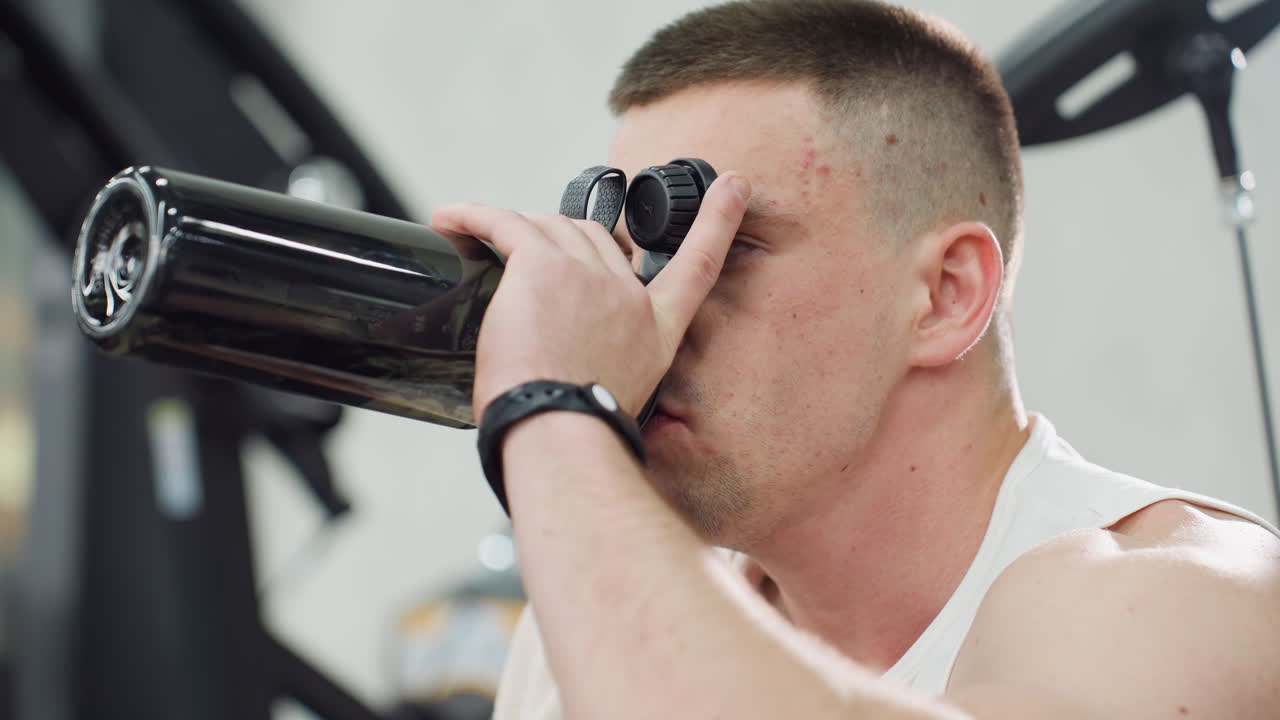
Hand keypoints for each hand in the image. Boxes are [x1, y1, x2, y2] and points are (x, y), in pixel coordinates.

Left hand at [430, 173, 750, 420]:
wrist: (563, 432)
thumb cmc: (577, 430)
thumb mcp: (618, 399)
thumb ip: (605, 369)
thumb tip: (571, 374)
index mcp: (656, 327)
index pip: (697, 264)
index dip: (717, 221)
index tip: (733, 186)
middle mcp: (627, 293)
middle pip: (595, 238)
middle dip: (561, 241)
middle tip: (521, 262)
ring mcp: (587, 274)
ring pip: (547, 227)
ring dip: (509, 227)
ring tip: (470, 236)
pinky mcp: (541, 267)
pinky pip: (504, 223)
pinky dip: (473, 216)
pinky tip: (449, 219)